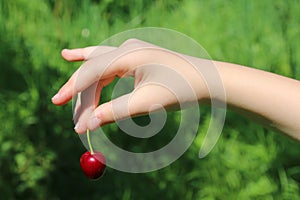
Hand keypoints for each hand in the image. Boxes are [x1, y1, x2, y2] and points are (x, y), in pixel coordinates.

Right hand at [52, 39, 207, 133]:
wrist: (205, 79)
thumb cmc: (180, 90)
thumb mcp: (146, 103)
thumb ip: (115, 112)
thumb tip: (88, 125)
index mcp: (127, 54)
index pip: (90, 73)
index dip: (75, 95)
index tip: (67, 117)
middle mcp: (126, 48)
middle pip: (91, 68)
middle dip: (77, 91)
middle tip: (65, 111)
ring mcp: (130, 49)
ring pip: (97, 64)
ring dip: (82, 81)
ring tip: (62, 92)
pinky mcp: (135, 56)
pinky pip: (107, 60)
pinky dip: (90, 65)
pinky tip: (72, 56)